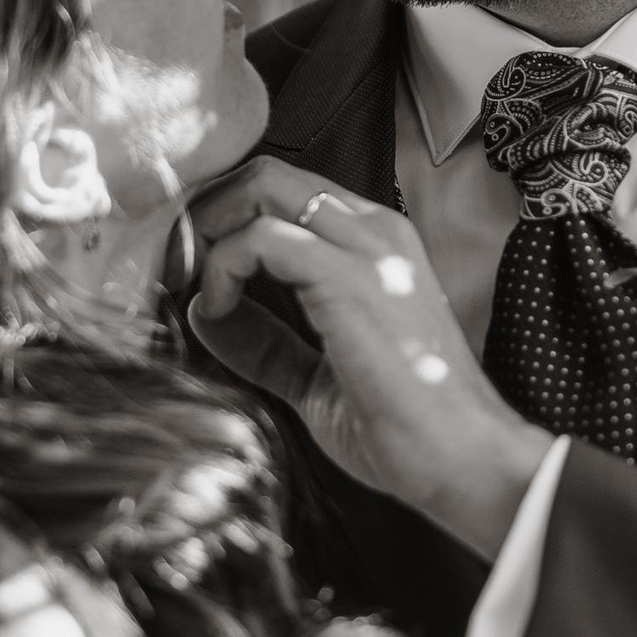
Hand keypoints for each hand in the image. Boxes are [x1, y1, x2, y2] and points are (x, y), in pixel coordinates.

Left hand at [187, 158, 549, 557]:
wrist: (461, 459)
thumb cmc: (403, 425)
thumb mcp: (315, 375)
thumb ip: (263, 339)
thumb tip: (203, 309)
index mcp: (374, 246)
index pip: (283, 194)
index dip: (223, 217)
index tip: (186, 262)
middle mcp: (374, 232)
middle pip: (264, 176)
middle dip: (205, 212)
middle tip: (175, 263)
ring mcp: (367, 248)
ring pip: (260, 190)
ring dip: (205, 232)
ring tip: (189, 283)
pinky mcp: (351, 276)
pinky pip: (261, 239)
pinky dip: (222, 267)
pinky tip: (216, 306)